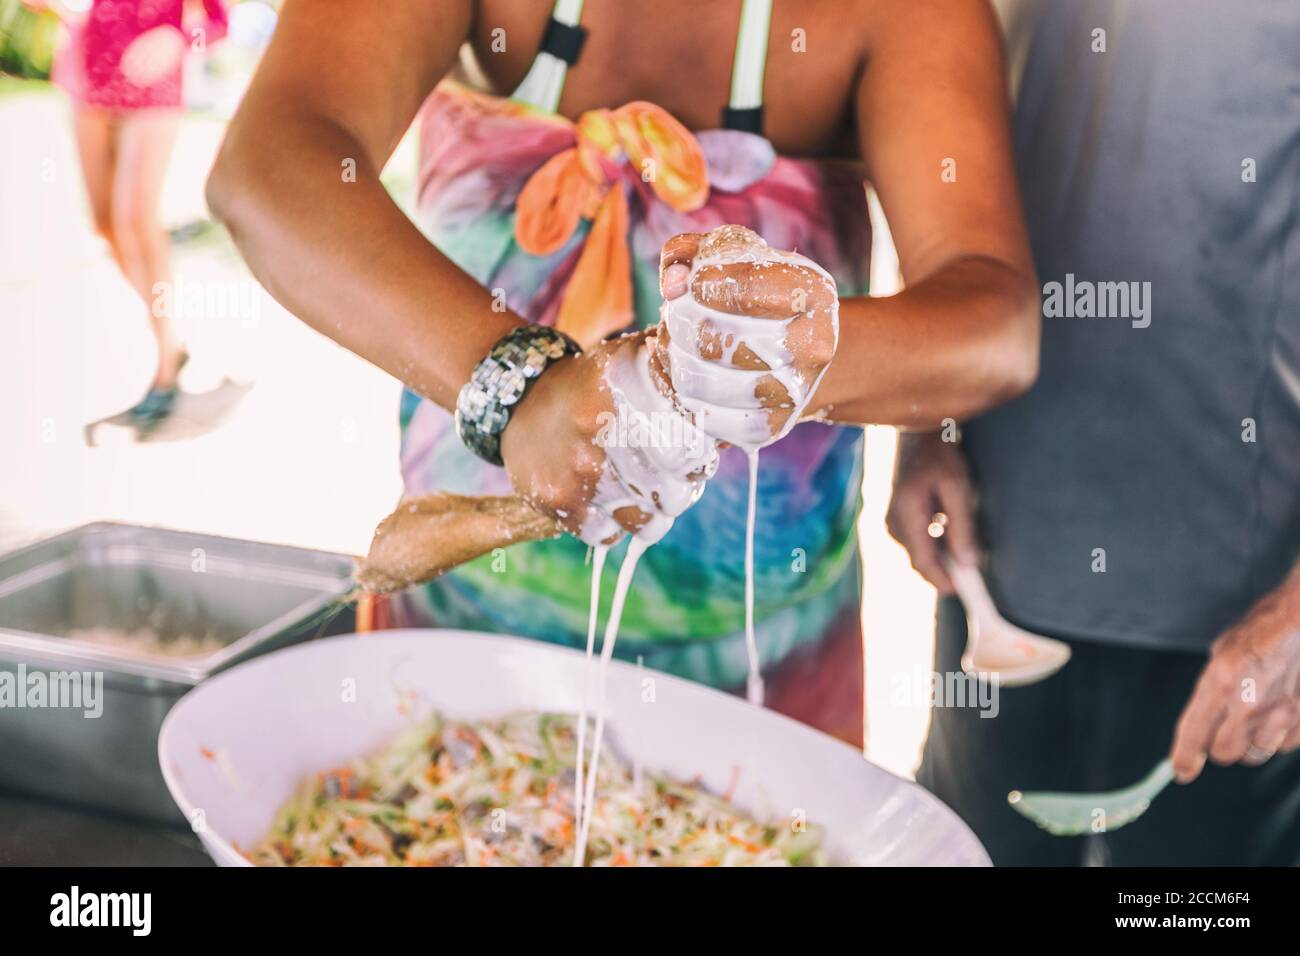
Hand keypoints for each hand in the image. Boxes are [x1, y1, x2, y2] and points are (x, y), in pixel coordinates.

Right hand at [500, 330, 715, 546]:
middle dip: (679, 490)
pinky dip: (611, 526)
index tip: (692, 456)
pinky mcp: (556, 501)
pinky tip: (605, 500)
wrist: (519, 400)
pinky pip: (607, 537)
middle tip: (666, 477)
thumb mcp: (635, 362)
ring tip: (638, 490)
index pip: (693, 450)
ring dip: (649, 512)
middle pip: (676, 493)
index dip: (700, 460)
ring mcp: (579, 470)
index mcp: (629, 389)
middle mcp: (603, 429)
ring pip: (646, 522)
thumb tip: (737, 410)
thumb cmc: (595, 386)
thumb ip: (683, 379)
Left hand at [656, 227, 838, 447]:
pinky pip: (704, 417)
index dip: (700, 283)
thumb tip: (672, 281)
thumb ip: (694, 252)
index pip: (742, 288)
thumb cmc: (757, 296)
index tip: (691, 284)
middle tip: (677, 317)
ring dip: (674, 361)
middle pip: (710, 339)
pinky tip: (688, 377)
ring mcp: (793, 393)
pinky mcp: (769, 427)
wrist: (796, 355)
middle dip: (679, 324)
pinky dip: (682, 397)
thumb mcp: (735, 258)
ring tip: (678, 346)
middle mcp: (813, 346)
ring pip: (698, 382)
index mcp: (813, 294)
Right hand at [885, 431, 979, 592]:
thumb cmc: (940, 457)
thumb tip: (968, 563)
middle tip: (972, 576)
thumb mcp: (958, 487)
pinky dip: (935, 547)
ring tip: (966, 553)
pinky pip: (918, 543)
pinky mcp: (898, 520)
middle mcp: (894, 523)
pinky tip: (952, 536)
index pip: (923, 561)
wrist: (918, 436)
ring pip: (919, 553)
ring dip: (941, 559)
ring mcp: (893, 522)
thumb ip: (962, 527)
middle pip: (920, 561)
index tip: (963, 591)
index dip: (943, 581)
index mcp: (907, 516)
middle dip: (945, 572)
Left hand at [1170, 585, 1299, 782]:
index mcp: (1221, 682)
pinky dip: (1276, 738)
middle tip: (1220, 731)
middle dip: (1217, 746)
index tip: (1181, 771)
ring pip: (1253, 754)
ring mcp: (1279, 714)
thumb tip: (1200, 722)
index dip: (1184, 757)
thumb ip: (1210, 689)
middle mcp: (1248, 703)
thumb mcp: (1221, 654)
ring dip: (1247, 743)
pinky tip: (1275, 716)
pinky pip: (1282, 746)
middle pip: (1223, 752)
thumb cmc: (1262, 631)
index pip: (1194, 733)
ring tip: (1252, 718)